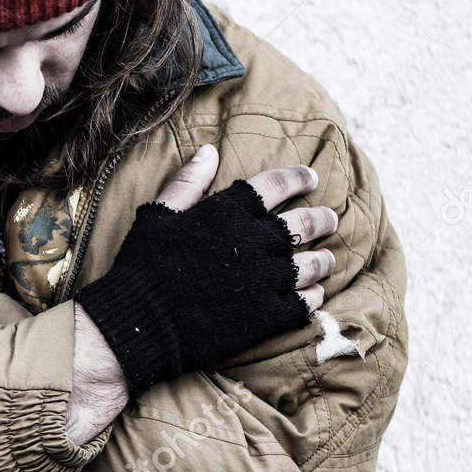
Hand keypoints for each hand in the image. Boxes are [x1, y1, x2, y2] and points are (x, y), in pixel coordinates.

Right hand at [148, 143, 335, 312]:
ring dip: (324, 260)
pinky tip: (312, 294)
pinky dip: (313, 296)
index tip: (311, 179)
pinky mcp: (269, 315)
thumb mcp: (157, 215)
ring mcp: (266, 279)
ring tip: (326, 260)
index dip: (297, 178)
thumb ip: (187, 182)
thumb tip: (209, 150)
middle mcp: (255, 241)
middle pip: (305, 223)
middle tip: (330, 220)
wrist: (141, 321)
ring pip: (313, 264)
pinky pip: (306, 302)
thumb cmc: (143, 266)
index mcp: (228, 212)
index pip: (275, 185)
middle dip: (322, 219)